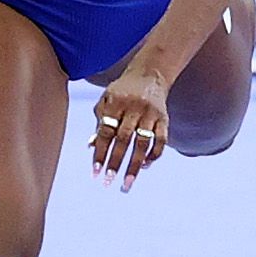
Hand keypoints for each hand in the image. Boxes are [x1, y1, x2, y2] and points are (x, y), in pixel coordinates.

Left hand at [88, 66, 172, 191]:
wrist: (150, 73)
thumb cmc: (123, 91)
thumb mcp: (107, 100)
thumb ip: (100, 121)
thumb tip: (91, 146)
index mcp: (115, 103)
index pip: (106, 131)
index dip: (100, 152)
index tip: (95, 172)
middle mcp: (133, 108)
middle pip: (124, 139)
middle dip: (115, 162)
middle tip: (108, 182)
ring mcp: (150, 113)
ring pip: (142, 143)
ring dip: (134, 165)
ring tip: (127, 183)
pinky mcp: (164, 118)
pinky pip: (161, 140)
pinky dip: (153, 155)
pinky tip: (144, 166)